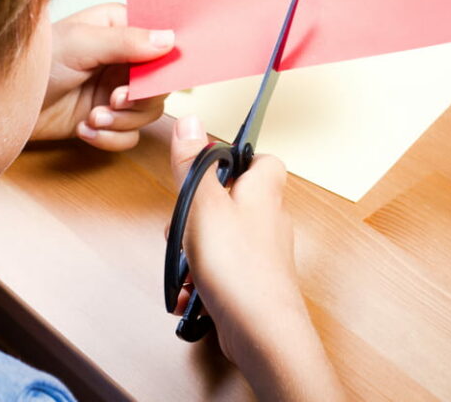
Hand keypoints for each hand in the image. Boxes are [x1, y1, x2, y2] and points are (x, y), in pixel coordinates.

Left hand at [31, 3, 172, 149]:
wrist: (1, 104)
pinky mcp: (104, 119)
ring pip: (147, 113)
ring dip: (123, 121)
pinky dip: (110, 137)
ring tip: (93, 117)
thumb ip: (126, 41)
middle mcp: (122, 60)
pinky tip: (85, 130)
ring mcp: (114, 91)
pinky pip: (128, 136)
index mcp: (119, 28)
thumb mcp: (81, 44)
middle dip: (139, 98)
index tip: (158, 75)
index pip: (161, 41)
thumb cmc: (33, 63)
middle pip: (159, 84)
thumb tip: (169, 39)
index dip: (165, 61)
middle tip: (115, 99)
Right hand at [169, 116, 344, 401]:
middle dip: (197, 215)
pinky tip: (189, 293)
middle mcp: (268, 218)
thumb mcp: (203, 203)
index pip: (262, 160)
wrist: (260, 330)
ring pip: (220, 238)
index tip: (206, 169)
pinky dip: (200, 280)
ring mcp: (262, 252)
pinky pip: (220, 271)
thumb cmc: (238, 265)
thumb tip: (190, 121)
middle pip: (230, 200)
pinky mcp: (252, 282)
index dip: (235, 161)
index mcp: (263, 190)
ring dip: (192, 252)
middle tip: (182, 226)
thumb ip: (193, 162)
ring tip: (184, 266)